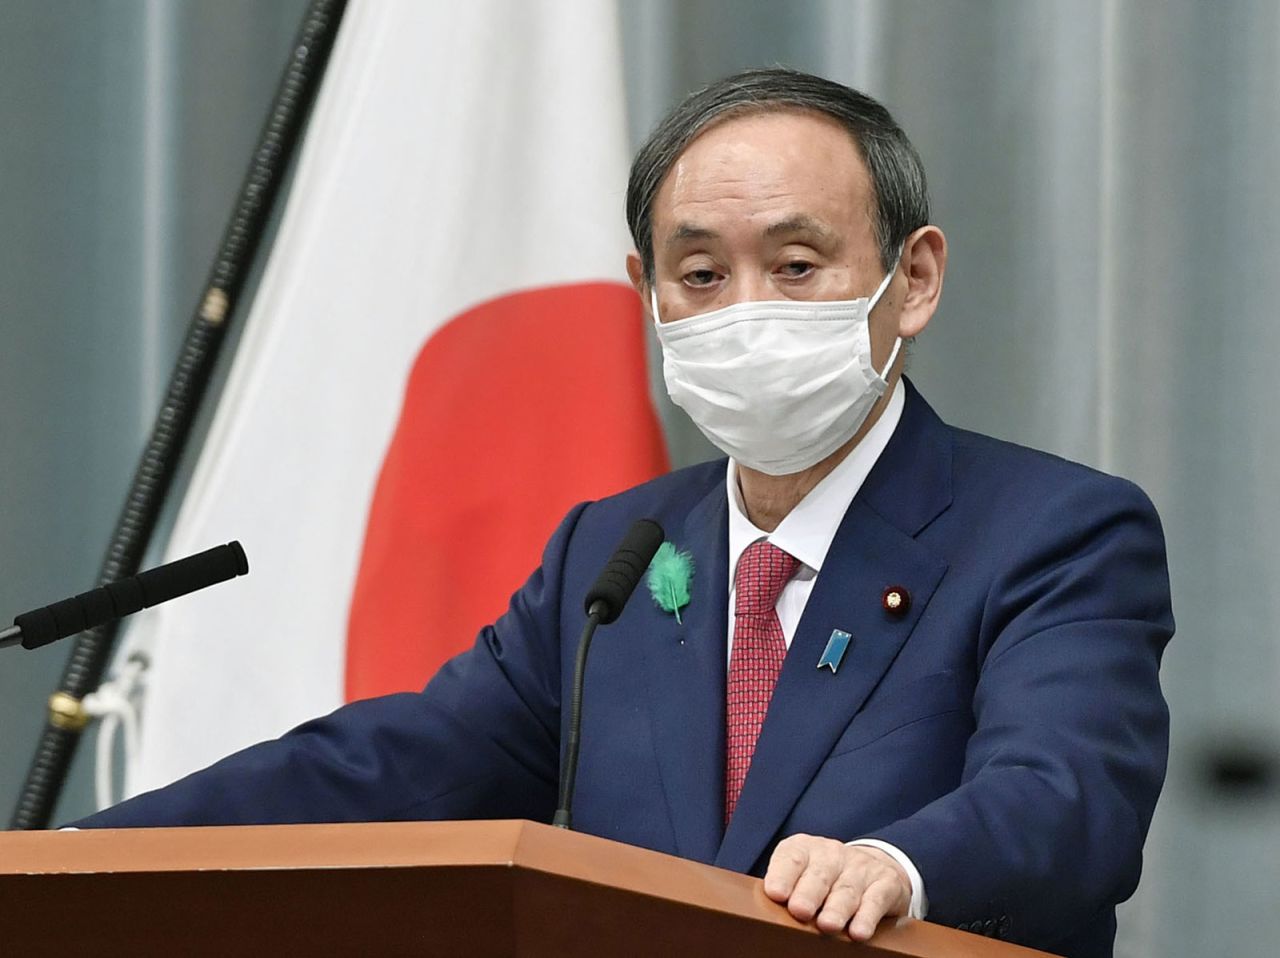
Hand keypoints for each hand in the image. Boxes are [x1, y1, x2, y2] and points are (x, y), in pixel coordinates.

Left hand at [763, 834, 910, 940]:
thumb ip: (783, 888)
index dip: (783, 875)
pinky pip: (876, 899)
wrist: (875, 867)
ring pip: (847, 889)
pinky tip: (859, 932)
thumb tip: (758, 912)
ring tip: (827, 925)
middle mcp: (832, 854)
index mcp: (805, 849)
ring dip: (837, 908)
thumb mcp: (801, 875)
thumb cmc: (825, 878)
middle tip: (799, 911)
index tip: (775, 893)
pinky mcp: (886, 883)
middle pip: (819, 873)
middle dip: (808, 892)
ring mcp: (860, 867)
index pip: (792, 857)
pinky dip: (867, 916)